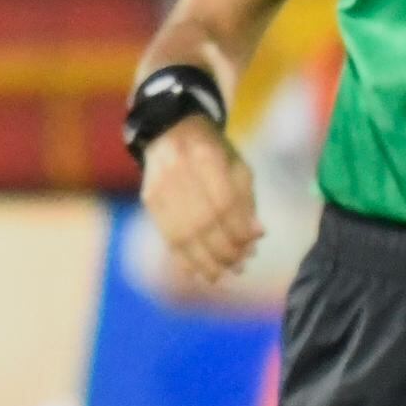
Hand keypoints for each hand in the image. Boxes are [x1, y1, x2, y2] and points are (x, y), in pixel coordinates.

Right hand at [139, 116, 262, 289]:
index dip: (238, 228)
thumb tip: (256, 236)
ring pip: (181, 233)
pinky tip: (196, 272)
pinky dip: (181, 257)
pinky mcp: (149, 200)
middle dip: (222, 250)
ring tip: (220, 275)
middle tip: (239, 266)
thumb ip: (246, 200)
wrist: (169, 130)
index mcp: (206, 157)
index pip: (224, 202)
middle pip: (201, 221)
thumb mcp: (237, 165)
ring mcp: (159, 187)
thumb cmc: (214, 151)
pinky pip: (165, 234)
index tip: (254, 245)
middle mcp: (178, 172)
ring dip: (203, 260)